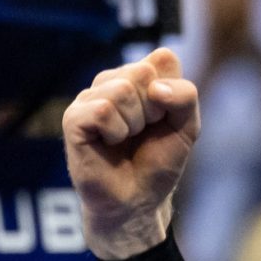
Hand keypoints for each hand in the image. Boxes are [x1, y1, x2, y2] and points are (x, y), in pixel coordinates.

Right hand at [61, 47, 200, 259]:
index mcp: (136, 78)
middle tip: (144, 133)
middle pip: (143, 72)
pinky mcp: (73, 118)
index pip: (163, 60)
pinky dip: (116, 132)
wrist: (139, 200)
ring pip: (121, 90)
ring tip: (125, 140)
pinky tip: (110, 144)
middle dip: (154, 110)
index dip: (172, 95)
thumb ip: (185, 96)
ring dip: (134, 123)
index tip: (164, 119)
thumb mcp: (187, 127)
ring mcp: (89, 98)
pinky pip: (102, 110)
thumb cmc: (158, 163)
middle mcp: (110, 82)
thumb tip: (155, 85)